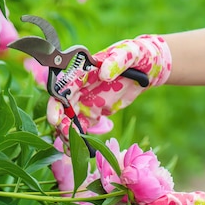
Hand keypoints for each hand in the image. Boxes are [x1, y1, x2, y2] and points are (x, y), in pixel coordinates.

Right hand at [47, 34, 171, 142]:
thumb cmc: (138, 55)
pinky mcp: (94, 111)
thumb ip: (117, 61)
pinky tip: (77, 151)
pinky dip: (78, 138)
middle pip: (62, 105)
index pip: (64, 85)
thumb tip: (104, 72)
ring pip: (69, 118)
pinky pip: (81, 126)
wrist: (149, 68)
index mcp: (85, 70)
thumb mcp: (130, 54)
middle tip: (67, 137)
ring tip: (71, 150)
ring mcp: (86, 99)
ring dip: (67, 133)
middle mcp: (81, 85)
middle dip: (60, 122)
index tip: (56, 118)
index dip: (57, 102)